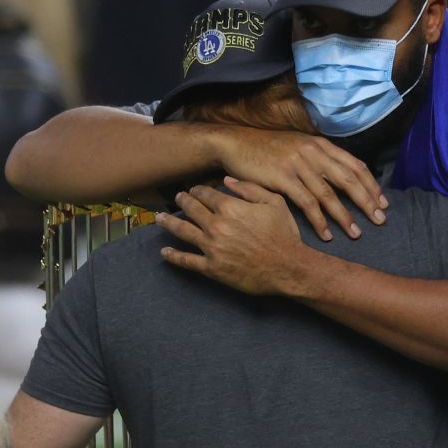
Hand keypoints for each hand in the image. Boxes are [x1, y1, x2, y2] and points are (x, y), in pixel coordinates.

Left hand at [156, 177, 309, 294]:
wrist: (288, 267)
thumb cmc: (284, 234)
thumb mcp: (274, 202)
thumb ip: (249, 189)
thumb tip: (227, 180)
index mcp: (230, 207)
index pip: (205, 194)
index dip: (197, 191)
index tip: (193, 190)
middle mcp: (217, 225)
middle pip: (191, 209)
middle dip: (182, 202)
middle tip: (177, 199)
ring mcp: (212, 247)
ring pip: (183, 231)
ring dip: (168, 223)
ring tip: (159, 218)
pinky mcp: (212, 268)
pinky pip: (187, 261)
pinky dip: (173, 256)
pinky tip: (164, 252)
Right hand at [210, 125, 386, 241]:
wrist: (235, 143)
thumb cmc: (267, 149)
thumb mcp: (297, 147)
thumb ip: (319, 159)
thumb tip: (340, 177)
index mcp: (320, 144)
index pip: (355, 164)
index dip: (371, 185)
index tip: (382, 203)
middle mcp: (313, 152)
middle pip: (348, 180)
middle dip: (366, 202)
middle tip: (380, 220)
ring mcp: (297, 164)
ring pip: (329, 194)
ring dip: (345, 216)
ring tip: (356, 233)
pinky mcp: (282, 178)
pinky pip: (306, 203)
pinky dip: (319, 221)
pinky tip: (326, 234)